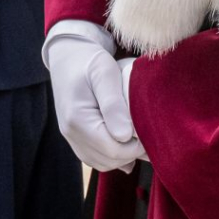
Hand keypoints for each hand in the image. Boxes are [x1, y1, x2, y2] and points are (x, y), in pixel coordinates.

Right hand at [48, 35, 145, 171]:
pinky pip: (94, 157)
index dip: (136, 148)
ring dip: (122, 157)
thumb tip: (124, 135)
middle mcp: (70, 132)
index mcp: (77, 119)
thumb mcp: (105, 73)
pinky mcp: (74, 136)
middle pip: (108, 160)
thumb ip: (114, 104)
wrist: (68, 56)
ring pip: (101, 162)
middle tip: (149, 137)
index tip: (150, 133)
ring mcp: (70, 136)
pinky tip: (126, 145)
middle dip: (132, 153)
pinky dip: (111, 156)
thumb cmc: (90, 61)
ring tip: (139, 140)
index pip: (112, 150)